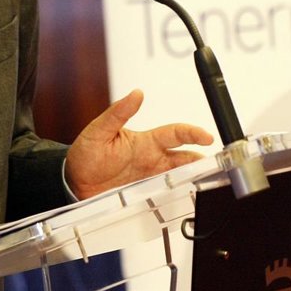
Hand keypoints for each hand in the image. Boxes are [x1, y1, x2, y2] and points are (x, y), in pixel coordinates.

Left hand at [64, 90, 213, 199]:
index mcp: (145, 141)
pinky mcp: (142, 194)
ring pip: (177, 177)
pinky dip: (177, 195)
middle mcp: (151, 158)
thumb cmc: (86, 152)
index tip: (206, 136)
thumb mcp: (99, 130)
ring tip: (208, 182)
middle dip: (201, 160)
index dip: (192, 133)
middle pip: (183, 158)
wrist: (73, 181)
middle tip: (217, 165)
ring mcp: (148, 177)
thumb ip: (118, 113)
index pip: (174, 134)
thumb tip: (136, 93)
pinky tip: (186, 197)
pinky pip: (164, 194)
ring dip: (192, 178)